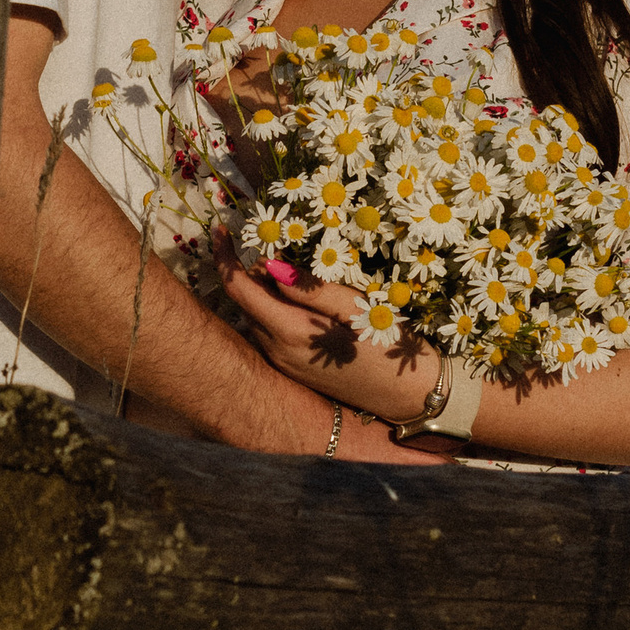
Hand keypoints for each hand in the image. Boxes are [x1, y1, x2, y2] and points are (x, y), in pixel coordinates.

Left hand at [219, 253, 441, 437]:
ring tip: (295, 274)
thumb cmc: (389, 348)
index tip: (220, 230)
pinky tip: (304, 304)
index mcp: (289, 333)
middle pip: (246, 303)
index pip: (239, 290)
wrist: (408, 399)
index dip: (225, 258)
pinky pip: (270, 334)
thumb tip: (270, 265)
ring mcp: (283, 365)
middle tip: (278, 247)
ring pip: (257, 318)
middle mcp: (276, 352)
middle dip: (251, 272)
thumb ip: (311, 289)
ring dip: (265, 293)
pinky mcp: (293, 372)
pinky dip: (275, 311)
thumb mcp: (356, 309)